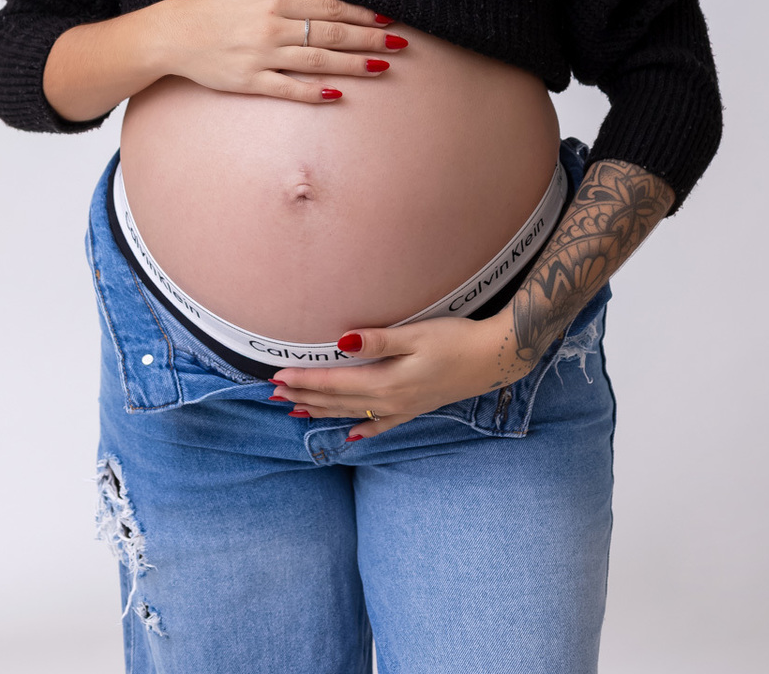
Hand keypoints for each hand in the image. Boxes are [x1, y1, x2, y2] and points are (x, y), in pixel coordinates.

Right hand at [154, 0, 405, 104]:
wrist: (174, 35)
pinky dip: (313, 91)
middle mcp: (271, 28)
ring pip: (317, 60)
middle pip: (330, 33)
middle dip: (368, 38)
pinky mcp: (250, 82)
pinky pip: (288, 88)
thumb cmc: (215, 6)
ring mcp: (261, 57)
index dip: (361, 12)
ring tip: (382, 66)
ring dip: (353, 64)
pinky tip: (338, 93)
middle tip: (399, 43)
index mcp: (274, 1)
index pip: (328, 6)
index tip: (387, 17)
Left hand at [268, 311, 510, 436]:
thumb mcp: (416, 334)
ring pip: (353, 412)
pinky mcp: (416, 408)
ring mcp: (403, 407)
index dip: (304, 379)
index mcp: (386, 381)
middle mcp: (390, 400)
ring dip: (323, 411)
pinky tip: (350, 434)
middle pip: (338, 400)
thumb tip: (341, 342)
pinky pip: (381, 425)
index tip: (277, 376)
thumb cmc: (456, 339)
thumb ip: (377, 341)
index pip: (334, 382)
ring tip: (295, 411)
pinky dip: (362, 429)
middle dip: (305, 396)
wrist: (494, 358)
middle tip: (274, 393)